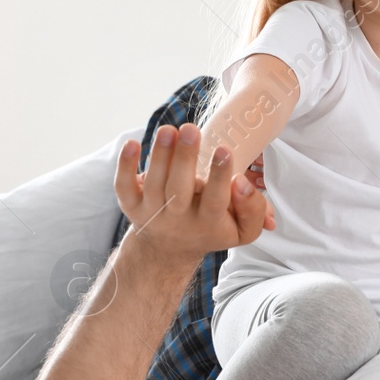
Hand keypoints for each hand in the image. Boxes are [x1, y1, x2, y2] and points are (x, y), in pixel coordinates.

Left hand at [115, 123, 270, 261]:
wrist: (171, 249)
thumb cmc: (213, 228)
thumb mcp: (243, 230)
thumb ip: (255, 209)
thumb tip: (244, 184)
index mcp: (210, 224)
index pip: (216, 200)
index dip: (219, 176)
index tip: (224, 150)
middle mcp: (178, 220)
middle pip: (179, 190)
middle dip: (184, 158)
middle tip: (191, 130)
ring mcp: (152, 213)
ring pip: (153, 184)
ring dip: (160, 155)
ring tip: (168, 130)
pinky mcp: (132, 205)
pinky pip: (123, 187)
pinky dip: (125, 166)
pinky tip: (132, 144)